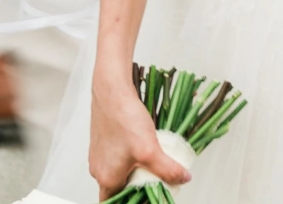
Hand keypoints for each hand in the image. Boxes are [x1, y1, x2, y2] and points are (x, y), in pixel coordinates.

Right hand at [89, 63, 188, 196]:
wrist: (112, 90)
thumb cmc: (124, 118)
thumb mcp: (149, 149)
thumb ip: (167, 169)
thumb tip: (183, 179)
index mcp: (106, 178)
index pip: (117, 202)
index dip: (134, 202)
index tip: (149, 197)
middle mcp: (99, 169)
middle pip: (119, 189)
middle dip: (138, 187)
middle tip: (156, 182)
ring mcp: (100, 155)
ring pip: (120, 173)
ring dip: (135, 172)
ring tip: (153, 165)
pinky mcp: (104, 142)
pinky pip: (118, 158)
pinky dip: (132, 159)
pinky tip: (145, 149)